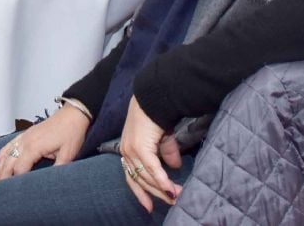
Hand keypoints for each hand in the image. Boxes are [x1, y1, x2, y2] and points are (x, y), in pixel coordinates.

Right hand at [0, 105, 88, 181]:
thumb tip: (51, 183)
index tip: (11, 193)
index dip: (15, 182)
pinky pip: (11, 143)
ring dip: (0, 166)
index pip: (20, 169)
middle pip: (9, 162)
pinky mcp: (28, 133)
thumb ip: (58, 169)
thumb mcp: (68, 154)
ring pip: (8, 153)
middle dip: (2, 176)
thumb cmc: (72, 132)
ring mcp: (25, 136)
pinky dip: (3, 151)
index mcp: (34, 147)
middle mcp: (26, 141)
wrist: (74, 113)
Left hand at [120, 97, 181, 211]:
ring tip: (177, 196)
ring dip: (163, 188)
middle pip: (140, 180)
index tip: (149, 207)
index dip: (140, 192)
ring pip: (147, 177)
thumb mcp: (161, 137)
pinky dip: (162, 180)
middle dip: (157, 194)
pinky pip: (152, 169)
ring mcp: (131, 150)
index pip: (131, 176)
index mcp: (128, 149)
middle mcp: (126, 151)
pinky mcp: (140, 147)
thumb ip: (166, 152)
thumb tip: (174, 167)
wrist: (154, 97)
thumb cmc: (156, 113)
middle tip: (172, 203)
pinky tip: (170, 189)